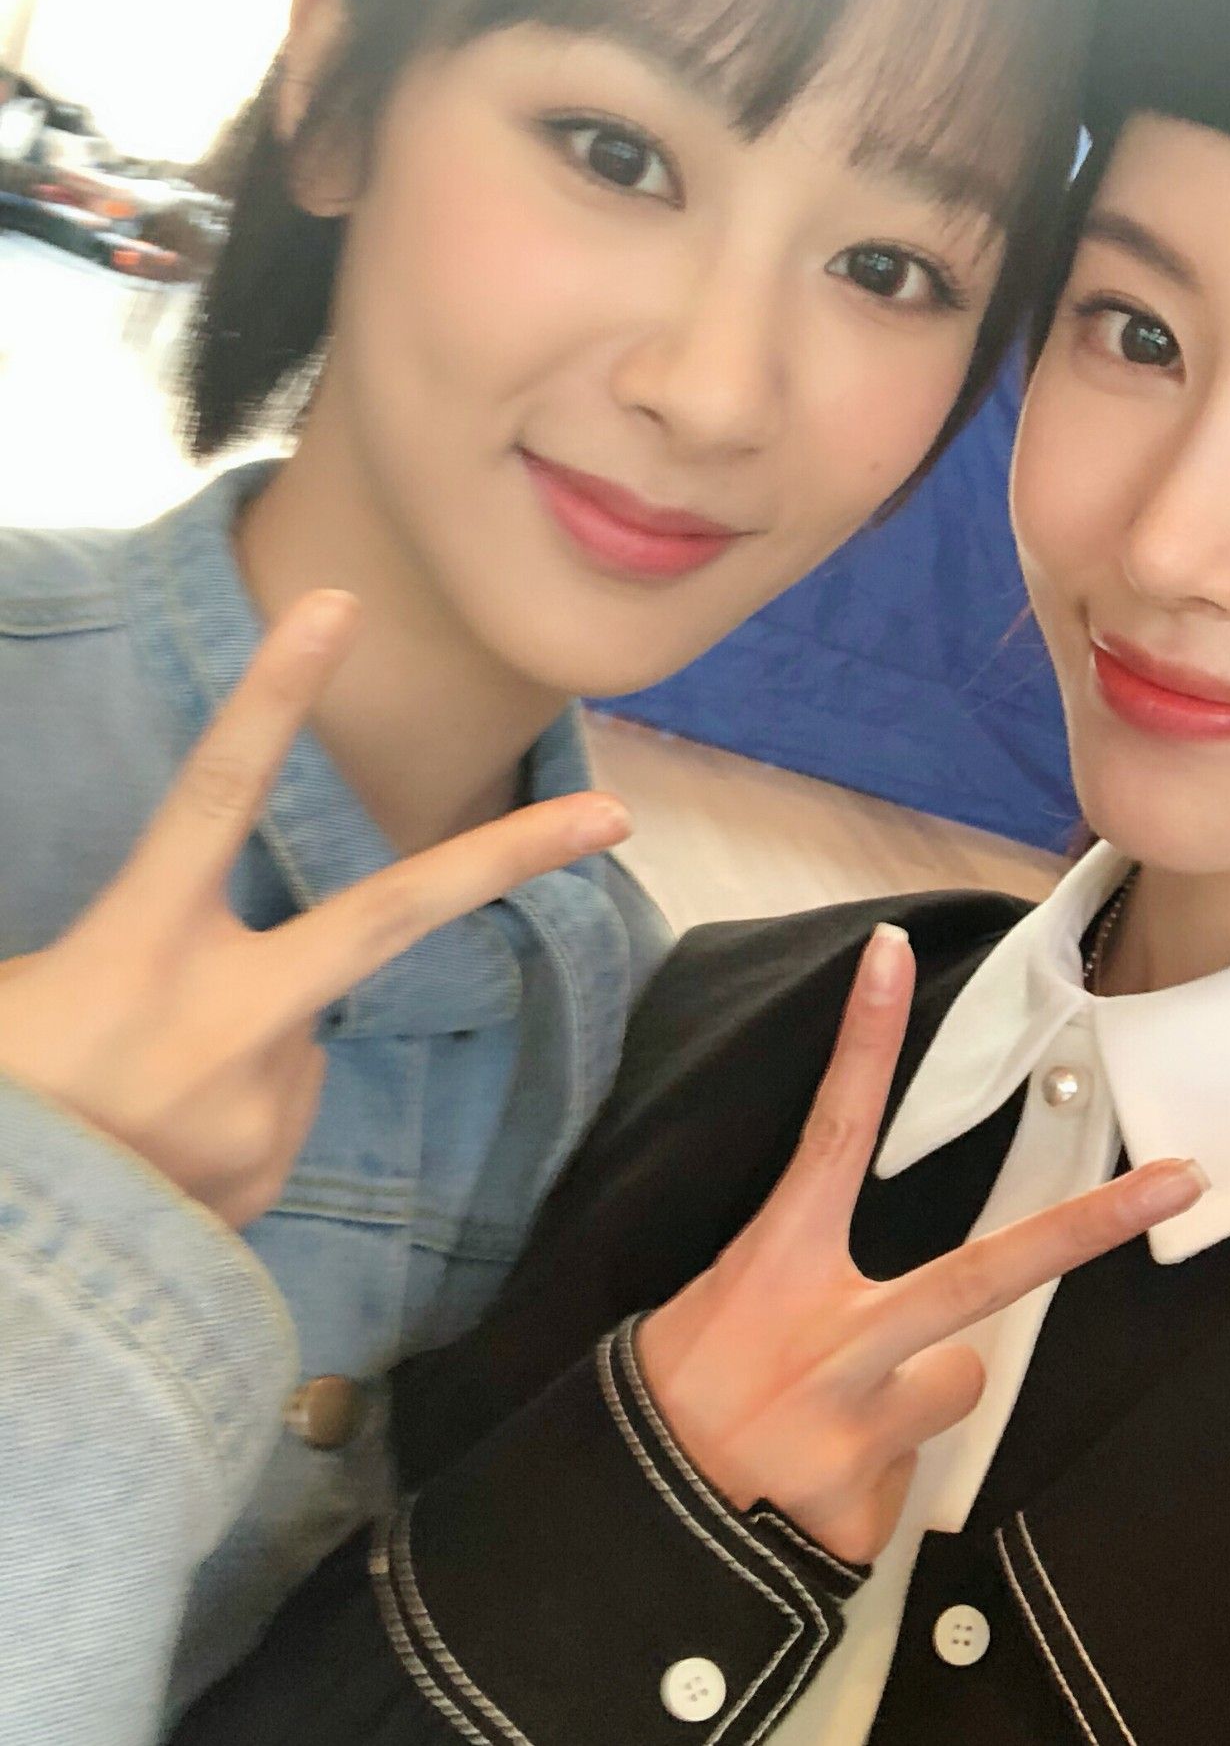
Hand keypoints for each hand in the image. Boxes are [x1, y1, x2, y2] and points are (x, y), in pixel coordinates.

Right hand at [0, 589, 629, 1226]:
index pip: (217, 794)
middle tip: (614, 814)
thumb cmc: (3, 1095)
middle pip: (391, 914)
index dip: (276, 697)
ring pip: (296, 1035)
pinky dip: (228, 1118)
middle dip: (510, 857)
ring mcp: (260, 1105)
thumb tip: (215, 965)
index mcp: (137, 947)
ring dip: (239, 1050)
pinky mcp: (270, 1174)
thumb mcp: (26, 994)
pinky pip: (274, 1113)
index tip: (336, 608)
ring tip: (129, 1105)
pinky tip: (153, 1155)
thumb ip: (133, 950)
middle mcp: (223, 1020)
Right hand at [636, 923, 1204, 1566]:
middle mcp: (833, 1339)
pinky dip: (871, 1486)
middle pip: (986, 1274)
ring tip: (830, 1432)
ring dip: (913, 1404)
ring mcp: (857, 1425)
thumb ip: (808, 1286)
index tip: (892, 951)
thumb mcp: (721, 1306)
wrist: (624, 1533)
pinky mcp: (866, 1508)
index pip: (831, 1133)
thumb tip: (886, 1313)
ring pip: (957, 1385)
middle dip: (1090, 1228)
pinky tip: (813, 1493)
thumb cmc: (673, 1395)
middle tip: (1184, 1182)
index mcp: (778, 1266)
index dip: (864, 1041)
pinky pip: (908, 1480)